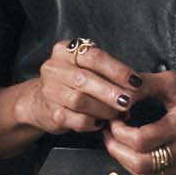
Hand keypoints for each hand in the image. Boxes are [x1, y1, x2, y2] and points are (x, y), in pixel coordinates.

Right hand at [14, 39, 142, 135]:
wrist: (40, 102)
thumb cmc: (71, 83)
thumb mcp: (84, 68)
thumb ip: (106, 72)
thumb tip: (135, 85)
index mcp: (64, 51)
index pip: (93, 56)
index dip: (117, 69)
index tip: (135, 81)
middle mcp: (54, 68)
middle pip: (85, 78)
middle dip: (111, 91)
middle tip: (129, 101)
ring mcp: (50, 91)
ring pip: (80, 101)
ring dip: (104, 109)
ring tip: (119, 114)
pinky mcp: (51, 113)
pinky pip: (76, 120)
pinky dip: (92, 122)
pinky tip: (101, 122)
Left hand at [102, 71, 175, 174]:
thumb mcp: (173, 81)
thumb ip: (144, 85)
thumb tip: (118, 92)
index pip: (142, 140)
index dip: (119, 132)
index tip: (114, 120)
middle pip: (141, 164)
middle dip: (116, 149)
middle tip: (108, 134)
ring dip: (125, 161)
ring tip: (118, 143)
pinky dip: (140, 168)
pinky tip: (135, 152)